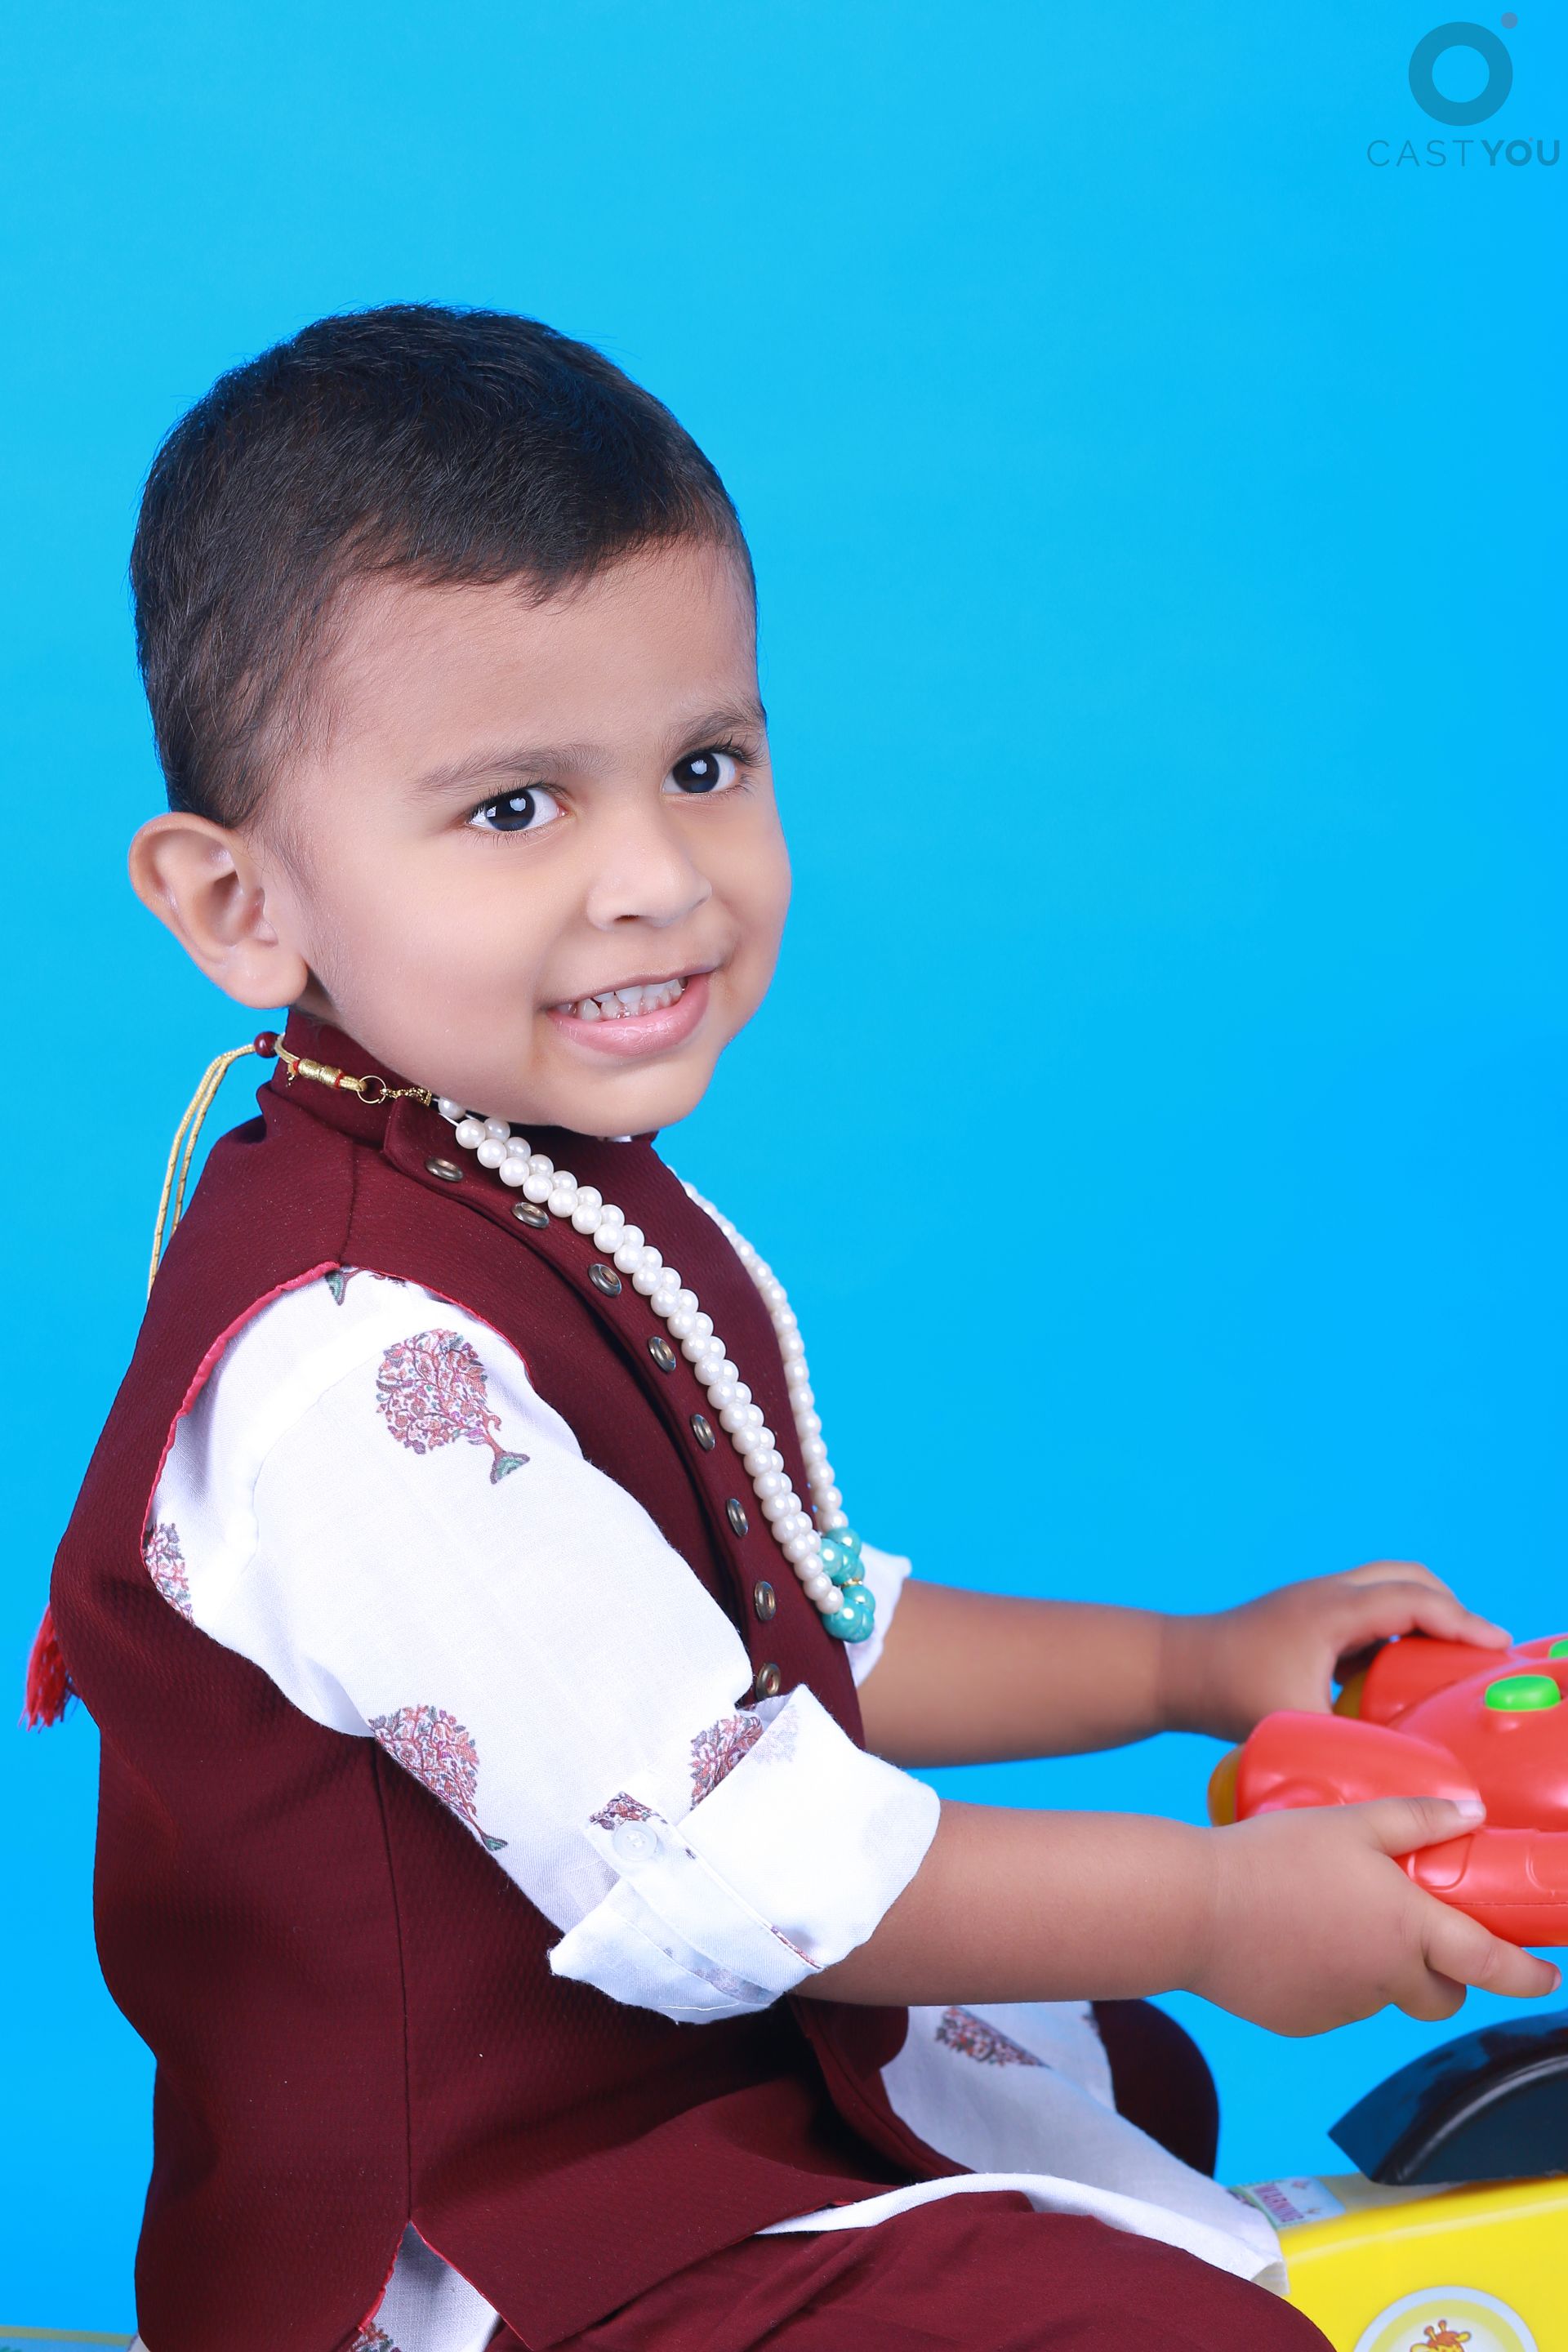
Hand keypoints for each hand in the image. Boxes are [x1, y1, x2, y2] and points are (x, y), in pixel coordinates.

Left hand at [1163, 1562, 1509, 1744]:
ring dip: (1424, 1611)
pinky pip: (1366, 1608)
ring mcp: (1314, 1600)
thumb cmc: (1226, 1695)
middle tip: (1480, 1648)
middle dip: (1451, 1607)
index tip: (1497, 1645)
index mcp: (1331, 1612)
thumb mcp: (1295, 1725)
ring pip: (1387, 1586)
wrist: (1171, 1670)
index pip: (1413, 1602)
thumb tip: (1403, 1771)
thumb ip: (1350, 1745)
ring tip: (1451, 1657)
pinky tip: (1402, 1668)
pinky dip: (1396, 1625)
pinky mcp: (1305, 1615)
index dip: (1461, 1621)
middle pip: (1408, 1578)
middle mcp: (1327, 1594)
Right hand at [1189, 1796, 1559, 2035]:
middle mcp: (1385, 1979)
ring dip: (1375, 1968)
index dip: (1528, 1975)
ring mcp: (1343, 2008)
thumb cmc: (1270, 1857)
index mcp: (1408, 1929)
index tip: (1546, 1977)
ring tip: (1325, 1915)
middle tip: (1417, 1933)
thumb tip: (1469, 1812)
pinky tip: (1292, 1938)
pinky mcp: (1302, 2021)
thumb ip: (1416, 1819)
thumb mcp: (1349, 1822)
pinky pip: (1332, 2003)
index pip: (1490, 1965)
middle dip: (1444, 1977)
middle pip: (1440, 1997)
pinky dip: (1327, 1978)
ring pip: (1380, 1994)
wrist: (1193, 1908)